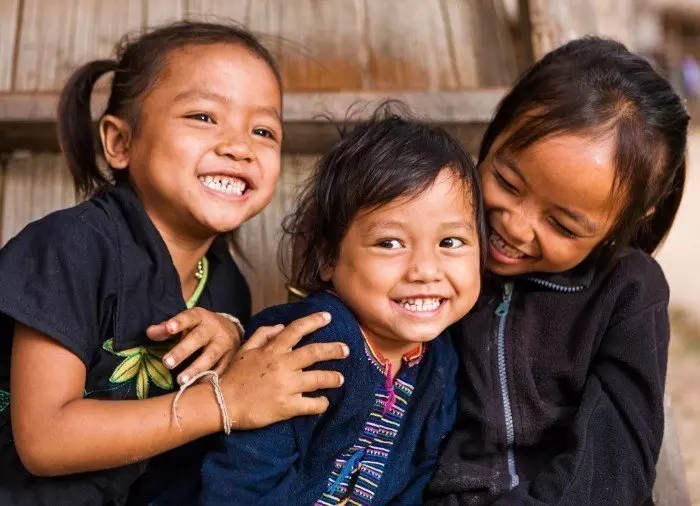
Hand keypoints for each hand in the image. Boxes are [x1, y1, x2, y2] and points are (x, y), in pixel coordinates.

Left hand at [147, 308, 241, 384]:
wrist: (231, 330)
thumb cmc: (200, 328)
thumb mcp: (185, 324)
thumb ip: (166, 329)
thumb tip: (149, 332)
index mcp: (200, 317)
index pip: (188, 317)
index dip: (179, 322)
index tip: (169, 328)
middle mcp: (214, 328)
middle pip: (198, 338)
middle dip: (182, 351)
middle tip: (167, 363)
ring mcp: (224, 343)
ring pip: (211, 356)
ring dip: (196, 369)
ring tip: (181, 380)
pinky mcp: (231, 358)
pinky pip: (221, 369)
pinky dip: (209, 378)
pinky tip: (197, 386)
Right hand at [220, 311, 348, 429]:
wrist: (221, 403)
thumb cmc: (233, 376)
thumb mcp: (245, 349)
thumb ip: (263, 335)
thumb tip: (282, 326)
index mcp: (272, 350)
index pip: (296, 330)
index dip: (314, 321)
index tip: (328, 317)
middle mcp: (281, 365)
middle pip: (314, 352)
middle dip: (334, 349)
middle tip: (346, 349)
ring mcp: (285, 386)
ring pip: (318, 379)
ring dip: (333, 378)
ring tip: (340, 379)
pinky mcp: (286, 407)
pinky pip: (311, 405)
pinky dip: (320, 403)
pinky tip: (324, 402)